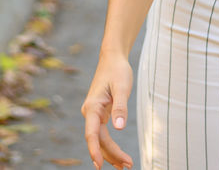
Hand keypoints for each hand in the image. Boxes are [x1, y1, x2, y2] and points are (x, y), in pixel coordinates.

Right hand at [81, 54, 134, 169]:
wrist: (112, 58)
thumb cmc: (117, 71)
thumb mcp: (122, 87)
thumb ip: (121, 107)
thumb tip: (120, 127)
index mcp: (93, 106)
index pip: (92, 133)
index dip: (94, 150)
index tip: (99, 165)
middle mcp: (90, 112)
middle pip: (99, 140)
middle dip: (111, 155)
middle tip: (128, 166)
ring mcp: (94, 114)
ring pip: (101, 139)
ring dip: (111, 153)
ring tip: (125, 166)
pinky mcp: (100, 114)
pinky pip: (103, 134)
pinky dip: (111, 146)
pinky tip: (118, 157)